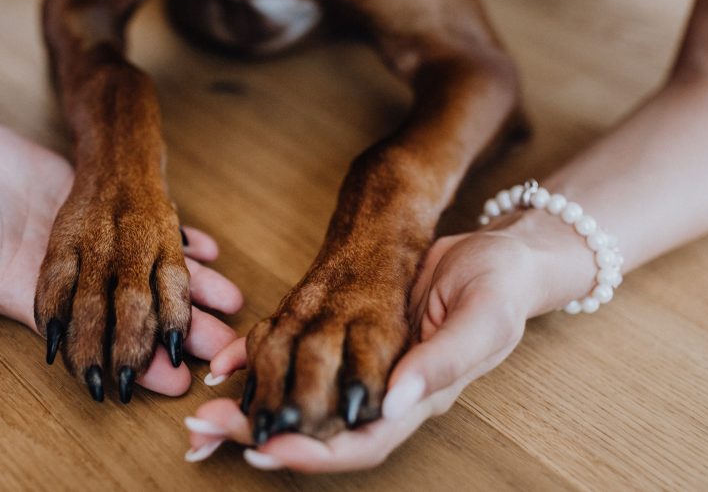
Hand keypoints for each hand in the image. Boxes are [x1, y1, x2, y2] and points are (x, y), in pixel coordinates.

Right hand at [0, 112, 241, 406]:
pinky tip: (204, 245)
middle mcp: (57, 270)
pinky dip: (165, 230)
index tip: (167, 378)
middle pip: (124, 306)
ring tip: (229, 300)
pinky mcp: (78, 197)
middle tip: (219, 346)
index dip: (125, 354)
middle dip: (170, 327)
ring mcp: (73, 234)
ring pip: (136, 264)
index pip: (87, 333)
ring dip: (181, 283)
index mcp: (21, 291)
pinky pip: (129, 218)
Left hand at [183, 231, 538, 470]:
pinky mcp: (355, 340)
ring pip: (306, 404)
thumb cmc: (499, 286)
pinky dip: (267, 371)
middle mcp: (387, 392)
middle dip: (264, 435)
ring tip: (206, 413)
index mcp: (418, 397)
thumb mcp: (482, 317)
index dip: (312, 451)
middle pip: (320, 433)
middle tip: (208, 429)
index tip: (266, 448)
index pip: (359, 442)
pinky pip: (305, 366)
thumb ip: (442, 361)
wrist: (501, 255)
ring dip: (255, 411)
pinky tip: (231, 371)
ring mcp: (368, 368)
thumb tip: (391, 401)